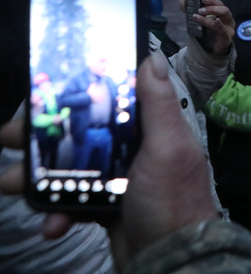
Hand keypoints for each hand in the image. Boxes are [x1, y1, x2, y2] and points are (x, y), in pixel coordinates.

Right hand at [0, 54, 221, 268]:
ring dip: (38, 176)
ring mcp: (119, 178)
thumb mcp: (168, 146)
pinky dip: (57, 212)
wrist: (170, 259)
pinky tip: (51, 223)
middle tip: (10, 136)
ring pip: (70, 166)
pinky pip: (72, 202)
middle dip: (43, 135)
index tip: (43, 90)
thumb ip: (159, 104)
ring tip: (10, 182)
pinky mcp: (106, 206)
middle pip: (81, 131)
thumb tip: (151, 58)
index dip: (78, 93)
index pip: (111, 100)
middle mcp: (135, 148)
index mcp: (151, 128)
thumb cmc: (173, 200)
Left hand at [181, 0, 234, 55]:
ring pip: (222, 19)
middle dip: (211, 8)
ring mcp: (229, 28)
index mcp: (222, 13)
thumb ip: (192, 11)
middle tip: (199, 10)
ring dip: (209, 17)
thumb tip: (182, 2)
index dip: (211, 1)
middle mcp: (228, 19)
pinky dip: (220, 25)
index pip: (219, 4)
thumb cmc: (209, 32)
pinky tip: (216, 21)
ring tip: (197, 16)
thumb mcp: (200, 21)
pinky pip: (224, 30)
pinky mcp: (227, 38)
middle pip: (224, 10)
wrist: (213, 49)